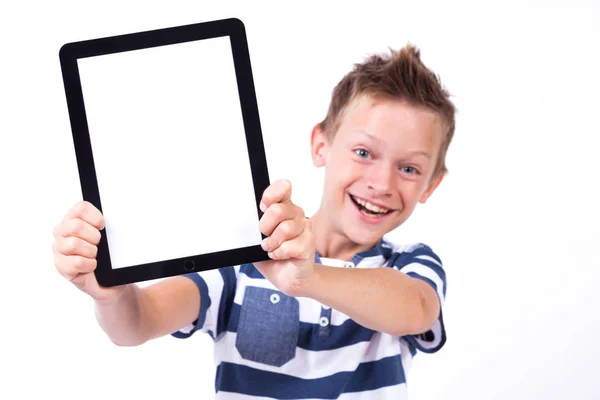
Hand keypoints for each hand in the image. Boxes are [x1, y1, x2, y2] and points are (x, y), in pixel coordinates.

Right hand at [52, 201, 125, 301]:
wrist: (111, 282)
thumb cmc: (109, 258)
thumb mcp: (111, 238)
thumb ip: (109, 224)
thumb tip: (124, 214)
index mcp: (74, 219)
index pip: (80, 208)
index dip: (95, 216)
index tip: (103, 226)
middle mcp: (62, 232)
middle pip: (75, 225)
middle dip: (94, 236)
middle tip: (98, 244)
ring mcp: (59, 250)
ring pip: (73, 244)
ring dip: (91, 251)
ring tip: (94, 255)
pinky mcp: (61, 267)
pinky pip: (76, 262)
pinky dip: (89, 265)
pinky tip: (91, 266)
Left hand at [254, 179, 314, 296]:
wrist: (286, 277)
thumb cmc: (271, 255)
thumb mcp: (255, 238)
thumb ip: (251, 226)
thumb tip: (239, 219)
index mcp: (283, 206)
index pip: (283, 187)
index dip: (272, 194)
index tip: (262, 206)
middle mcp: (296, 214)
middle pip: (278, 210)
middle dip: (265, 227)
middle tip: (264, 237)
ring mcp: (305, 228)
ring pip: (284, 228)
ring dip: (271, 243)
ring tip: (270, 249)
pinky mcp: (308, 243)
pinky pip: (289, 245)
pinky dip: (278, 254)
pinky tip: (278, 255)